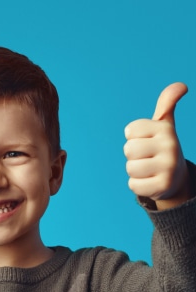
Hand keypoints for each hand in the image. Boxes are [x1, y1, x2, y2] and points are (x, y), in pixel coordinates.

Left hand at [124, 82, 190, 209]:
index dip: (133, 137)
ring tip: (148, 169)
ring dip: (135, 171)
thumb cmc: (162, 148)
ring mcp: (168, 167)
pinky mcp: (163, 186)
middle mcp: (170, 146)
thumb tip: (181, 86)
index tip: (146, 141)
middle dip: (133, 155)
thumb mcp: (164, 126)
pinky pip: (133, 185)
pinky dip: (137, 185)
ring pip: (130, 168)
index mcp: (166, 129)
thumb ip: (166, 104)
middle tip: (147, 158)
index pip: (130, 130)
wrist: (176, 178)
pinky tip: (150, 181)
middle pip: (129, 149)